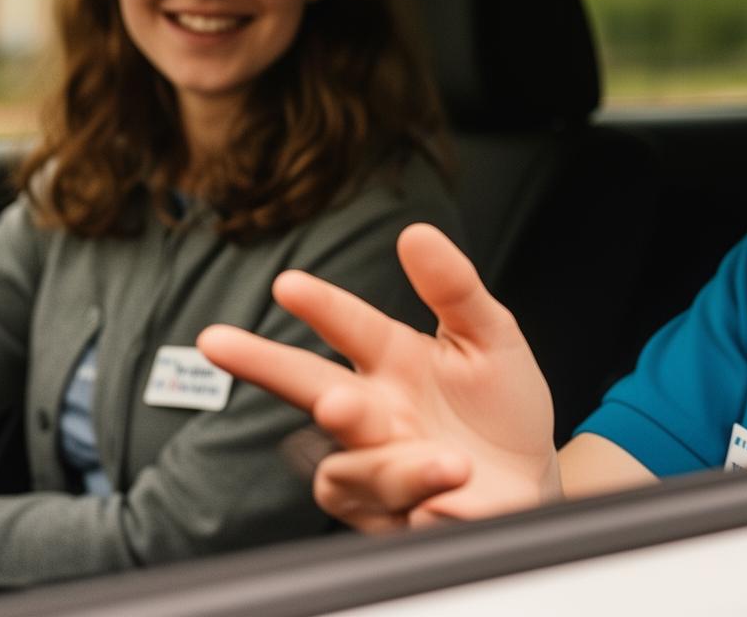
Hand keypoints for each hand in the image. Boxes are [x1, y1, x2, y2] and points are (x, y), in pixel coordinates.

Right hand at [198, 223, 559, 531]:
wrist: (528, 479)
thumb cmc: (501, 405)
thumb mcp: (491, 337)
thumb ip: (454, 289)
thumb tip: (415, 233)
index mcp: (391, 358)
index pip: (347, 326)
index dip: (319, 306)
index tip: (286, 285)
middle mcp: (372, 410)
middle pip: (303, 385)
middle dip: (261, 362)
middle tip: (218, 342)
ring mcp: (375, 463)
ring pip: (346, 464)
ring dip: (389, 463)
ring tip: (452, 461)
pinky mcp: (387, 514)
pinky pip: (379, 508)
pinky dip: (414, 496)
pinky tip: (451, 488)